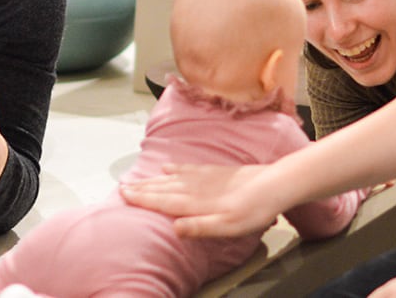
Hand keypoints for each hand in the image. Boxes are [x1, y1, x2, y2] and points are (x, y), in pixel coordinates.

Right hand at [120, 163, 279, 237]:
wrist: (273, 185)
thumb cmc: (252, 211)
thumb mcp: (227, 227)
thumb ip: (199, 227)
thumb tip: (174, 228)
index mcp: (195, 203)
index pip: (162, 202)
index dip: (142, 199)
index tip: (124, 195)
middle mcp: (195, 188)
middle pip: (162, 188)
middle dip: (141, 189)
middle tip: (122, 187)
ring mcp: (203, 178)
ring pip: (170, 178)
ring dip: (152, 180)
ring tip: (137, 179)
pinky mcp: (214, 172)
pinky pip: (186, 169)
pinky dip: (174, 168)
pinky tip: (167, 167)